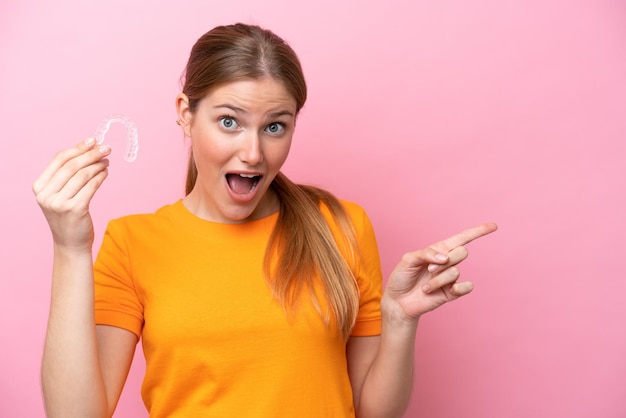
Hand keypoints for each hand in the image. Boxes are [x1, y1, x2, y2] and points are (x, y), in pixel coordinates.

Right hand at [32, 138, 110, 251]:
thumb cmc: (68, 216)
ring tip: (106, 161)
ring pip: (83, 175)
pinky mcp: (75, 209)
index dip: (77, 148)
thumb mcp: (60, 194)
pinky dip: (100, 177)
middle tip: (106, 148)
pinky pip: (91, 187)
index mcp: (39, 187)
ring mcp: (59, 203)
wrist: (70, 243)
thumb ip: (68, 175)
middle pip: (72, 166)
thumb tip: (88, 149)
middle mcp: (46, 194)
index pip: (59, 160)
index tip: (92, 140)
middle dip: (91, 154)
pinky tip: (106, 173)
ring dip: (98, 165)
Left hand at [383, 223, 497, 322]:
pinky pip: (466, 287)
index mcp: (439, 250)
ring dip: (438, 279)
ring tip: (425, 287)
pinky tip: (448, 290)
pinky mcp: (452, 292)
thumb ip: (426, 253)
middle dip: (445, 261)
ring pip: (455, 272)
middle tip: (429, 270)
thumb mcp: (408, 259)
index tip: (494, 226)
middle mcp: (447, 262)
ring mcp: (450, 278)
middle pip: (462, 252)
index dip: (478, 231)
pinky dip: (458, 288)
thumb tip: (446, 257)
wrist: (398, 301)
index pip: (462, 238)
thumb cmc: (402, 277)